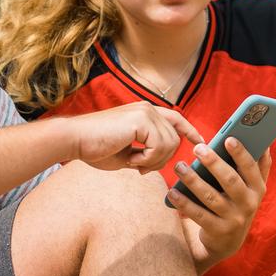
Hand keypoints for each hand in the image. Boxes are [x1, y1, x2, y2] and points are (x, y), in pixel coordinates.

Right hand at [65, 102, 202, 172]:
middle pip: (175, 140)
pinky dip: (148, 159)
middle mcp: (148, 108)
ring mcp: (146, 112)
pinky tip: (131, 159)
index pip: (176, 119)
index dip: (190, 131)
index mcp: (144, 113)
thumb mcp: (128, 153)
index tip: (200, 142)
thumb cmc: (95, 148)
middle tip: (140, 167)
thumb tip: (162, 161)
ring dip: (153, 161)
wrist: (75, 140)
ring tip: (133, 162)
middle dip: (162, 160)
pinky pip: (159, 146)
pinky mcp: (142, 119)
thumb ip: (146, 153)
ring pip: (170, 144)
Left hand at [168, 138, 271, 269]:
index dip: (241, 153)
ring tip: (179, 166)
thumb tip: (265, 143)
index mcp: (258, 188)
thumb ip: (258, 167)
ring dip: (193, 180)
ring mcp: (234, 219)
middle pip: (230, 180)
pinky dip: (184, 203)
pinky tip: (173, 192)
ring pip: (211, 197)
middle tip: (198, 148)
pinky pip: (198, 214)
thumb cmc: (237, 203)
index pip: (251, 168)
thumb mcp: (252, 188)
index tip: (228, 139)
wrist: (228, 241)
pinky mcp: (218, 230)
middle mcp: (249, 204)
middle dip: (214, 163)